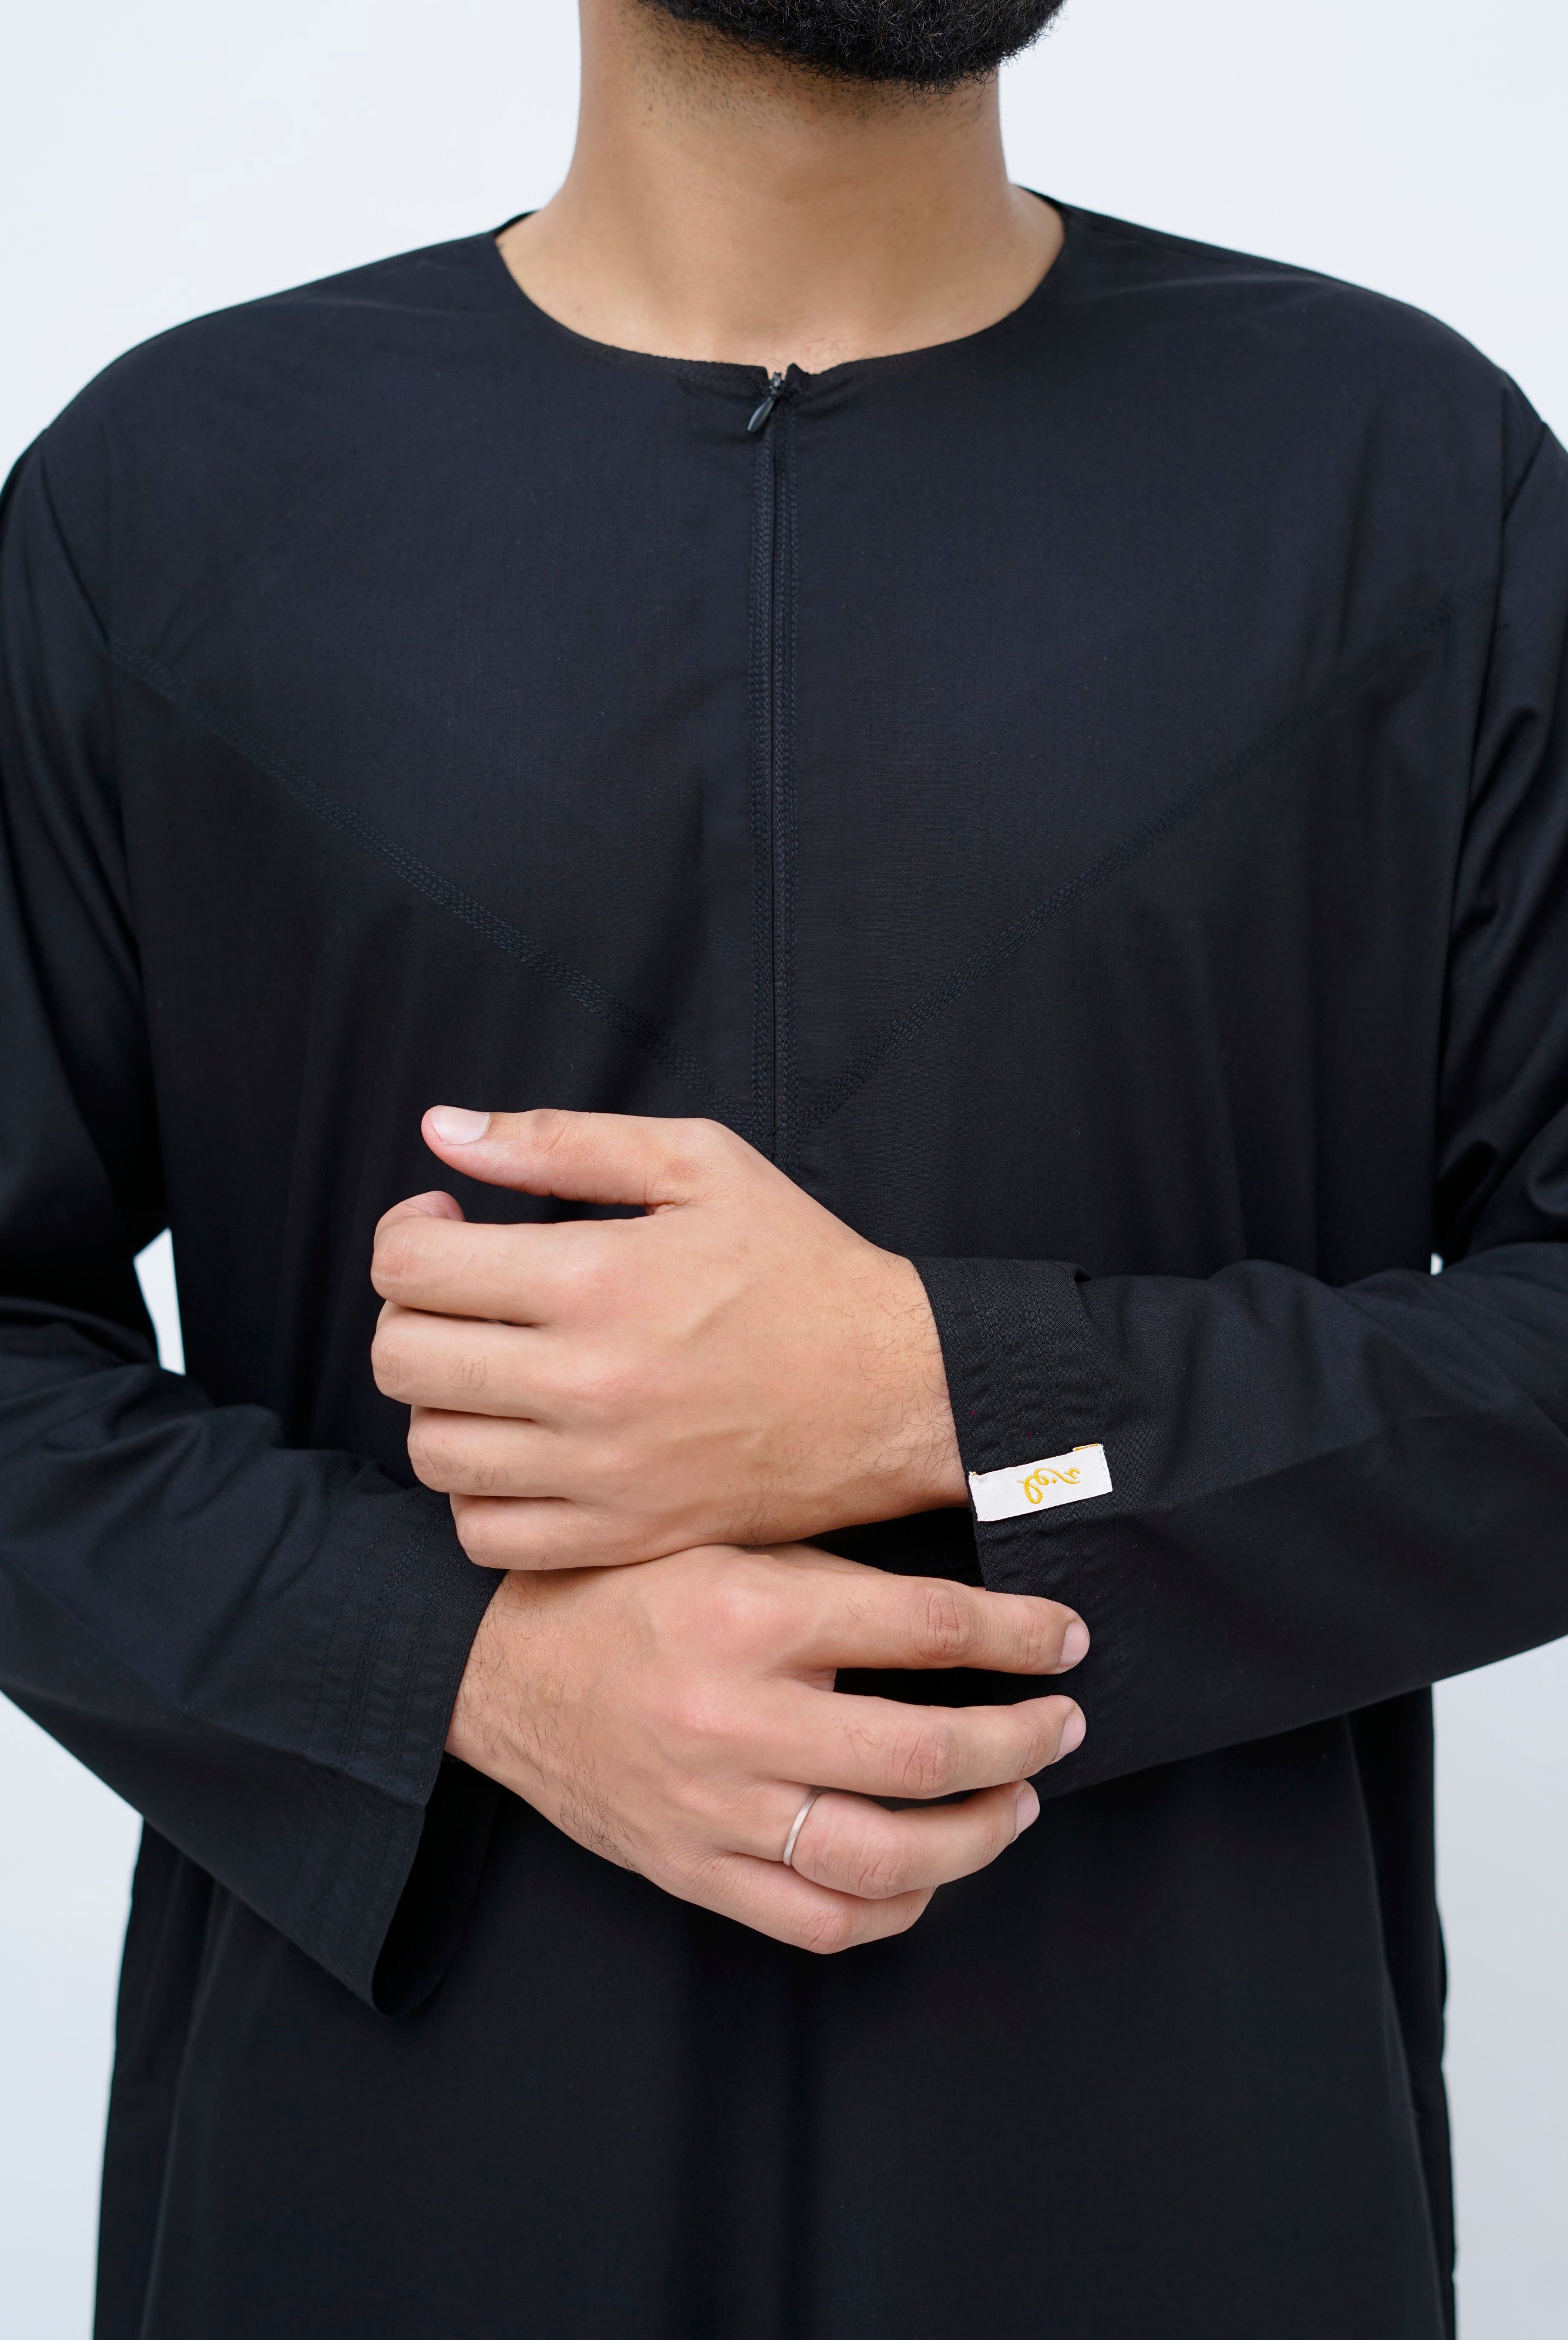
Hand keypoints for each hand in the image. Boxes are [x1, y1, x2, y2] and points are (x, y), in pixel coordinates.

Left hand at [371, 1108, 965, 1569]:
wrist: (899, 1391)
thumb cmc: (801, 1268)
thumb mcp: (698, 1164)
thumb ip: (560, 1141)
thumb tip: (442, 1131)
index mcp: (597, 1276)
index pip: (410, 1267)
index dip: (407, 1235)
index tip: (446, 1228)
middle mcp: (586, 1382)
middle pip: (401, 1358)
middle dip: (412, 1313)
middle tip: (464, 1297)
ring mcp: (601, 1473)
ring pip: (431, 1450)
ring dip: (441, 1402)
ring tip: (493, 1369)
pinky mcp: (621, 1537)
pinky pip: (483, 1534)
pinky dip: (477, 1493)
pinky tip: (518, 1447)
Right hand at [447, 1541, 1087, 1950]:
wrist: (494, 1667)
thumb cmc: (621, 1592)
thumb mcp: (726, 1542)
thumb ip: (836, 1575)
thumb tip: (966, 1603)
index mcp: (751, 1613)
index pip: (927, 1629)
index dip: (1018, 1636)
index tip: (1065, 1638)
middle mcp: (735, 1716)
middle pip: (923, 1754)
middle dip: (1021, 1741)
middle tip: (1061, 1724)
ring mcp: (712, 1808)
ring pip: (884, 1858)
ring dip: (978, 1836)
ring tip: (1016, 1802)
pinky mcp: (689, 1869)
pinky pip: (817, 1919)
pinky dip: (893, 1907)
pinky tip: (928, 1873)